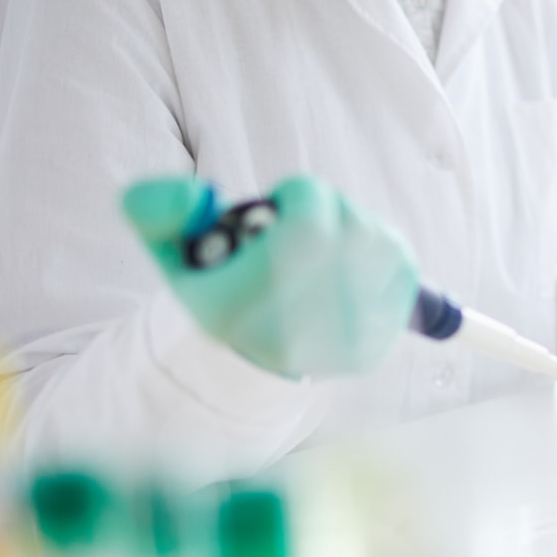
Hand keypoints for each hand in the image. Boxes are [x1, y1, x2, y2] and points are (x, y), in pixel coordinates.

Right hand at [123, 175, 418, 378]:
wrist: (248, 363)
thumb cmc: (215, 294)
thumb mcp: (172, 252)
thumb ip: (155, 208)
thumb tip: (197, 193)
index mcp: (259, 294)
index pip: (313, 210)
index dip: (301, 195)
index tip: (285, 206)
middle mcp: (313, 316)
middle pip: (350, 220)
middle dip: (327, 210)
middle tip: (303, 226)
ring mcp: (354, 330)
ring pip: (377, 238)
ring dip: (352, 228)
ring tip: (322, 249)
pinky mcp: (381, 338)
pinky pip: (401, 264)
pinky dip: (379, 253)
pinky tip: (348, 267)